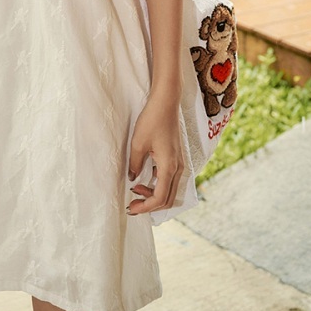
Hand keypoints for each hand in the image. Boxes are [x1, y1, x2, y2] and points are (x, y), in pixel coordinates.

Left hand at [126, 92, 184, 215]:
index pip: (160, 198)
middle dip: (150, 205)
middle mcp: (178, 168)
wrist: (166, 102)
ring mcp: (179, 163)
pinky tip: (144, 180)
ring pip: (169, 190)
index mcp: (169, 167)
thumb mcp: (138, 143)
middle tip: (133, 205)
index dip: (145, 207)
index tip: (131, 208)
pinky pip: (169, 180)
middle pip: (168, 199)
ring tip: (135, 190)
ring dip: (154, 195)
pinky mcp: (176, 158)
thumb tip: (133, 179)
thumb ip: (135, 164)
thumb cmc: (152, 120)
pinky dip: (158, 185)